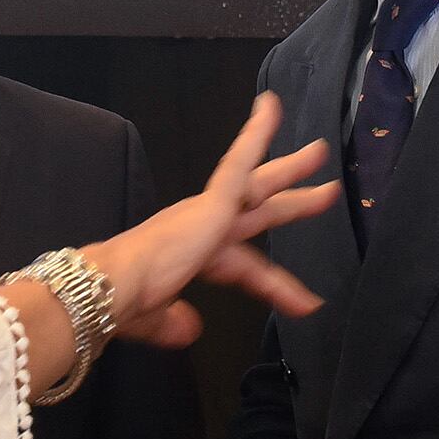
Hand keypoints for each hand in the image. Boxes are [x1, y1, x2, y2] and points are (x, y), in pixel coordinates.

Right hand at [90, 92, 337, 345]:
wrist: (113, 283)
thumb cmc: (125, 300)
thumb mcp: (157, 320)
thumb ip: (175, 324)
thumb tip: (189, 330)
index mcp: (192, 255)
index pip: (243, 265)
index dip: (278, 286)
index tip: (304, 302)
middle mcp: (201, 229)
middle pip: (256, 210)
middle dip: (290, 200)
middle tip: (325, 189)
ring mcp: (208, 213)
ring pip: (258, 183)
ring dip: (290, 168)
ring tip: (319, 150)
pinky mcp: (213, 202)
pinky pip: (240, 161)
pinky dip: (256, 135)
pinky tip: (270, 108)